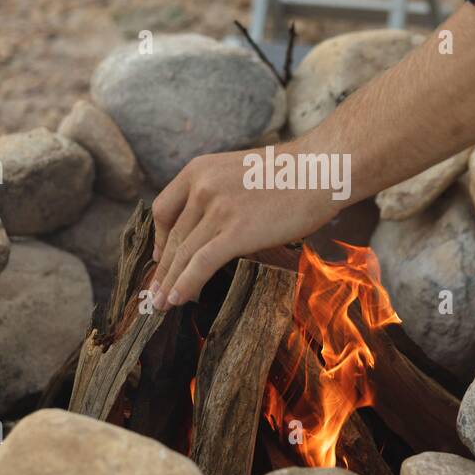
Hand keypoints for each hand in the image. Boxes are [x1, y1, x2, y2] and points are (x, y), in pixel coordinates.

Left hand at [149, 144, 340, 307]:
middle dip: (163, 269)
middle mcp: (202, 187)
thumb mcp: (241, 171)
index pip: (164, 209)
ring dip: (170, 283)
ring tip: (162, 304)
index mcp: (199, 169)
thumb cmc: (291, 173)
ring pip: (183, 254)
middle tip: (154, 292)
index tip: (161, 256)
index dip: (160, 239)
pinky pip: (201, 264)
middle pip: (174, 237)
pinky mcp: (236, 232)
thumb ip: (220, 190)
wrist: (320, 169)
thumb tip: (214, 222)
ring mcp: (218, 209)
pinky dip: (185, 284)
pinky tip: (177, 299)